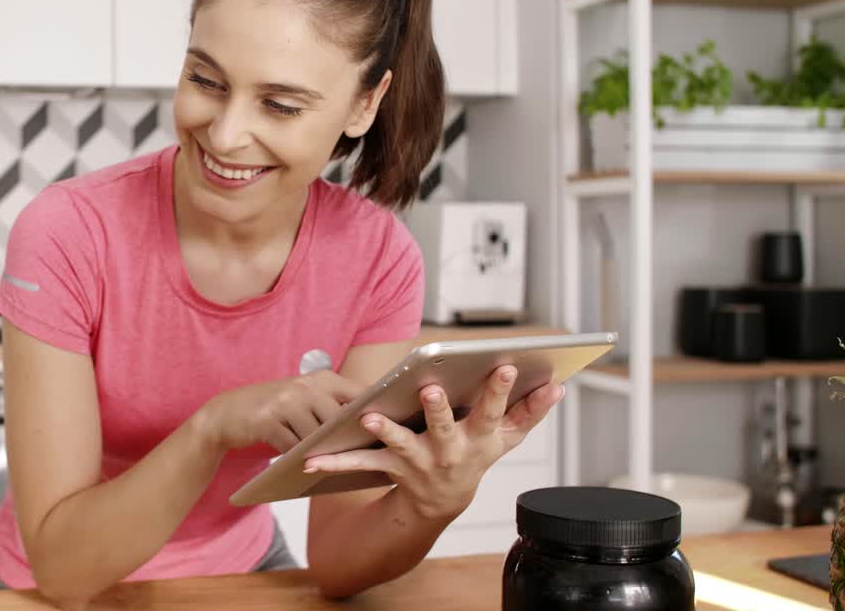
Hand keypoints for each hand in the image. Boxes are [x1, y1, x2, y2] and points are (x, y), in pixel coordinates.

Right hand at [196, 370, 365, 453]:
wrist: (228, 412)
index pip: (359, 394)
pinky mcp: (268, 421)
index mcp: (322, 378)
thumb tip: (372, 426)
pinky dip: (297, 457)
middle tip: (356, 457)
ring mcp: (286, 402)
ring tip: (325, 461)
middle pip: (339, 421)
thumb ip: (334, 405)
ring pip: (316, 437)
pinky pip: (293, 447)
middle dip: (345, 440)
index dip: (375, 411)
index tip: (391, 428)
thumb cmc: (276, 408)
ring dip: (319, 452)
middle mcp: (306, 386)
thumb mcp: (306, 397)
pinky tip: (299, 462)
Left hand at [302, 365, 564, 520]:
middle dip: (439, 409)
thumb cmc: (474, 455)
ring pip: (401, 444)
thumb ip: (529, 411)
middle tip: (431, 389)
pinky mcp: (390, 467)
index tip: (506, 365)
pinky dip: (336, 461)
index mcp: (478, 437)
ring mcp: (418, 461)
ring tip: (371, 417)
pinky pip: (361, 462)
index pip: (494, 411)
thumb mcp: (505, 439)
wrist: (441, 502)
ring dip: (387, 431)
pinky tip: (313, 459)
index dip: (500, 389)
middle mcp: (449, 451)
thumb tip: (556, 385)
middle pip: (445, 426)